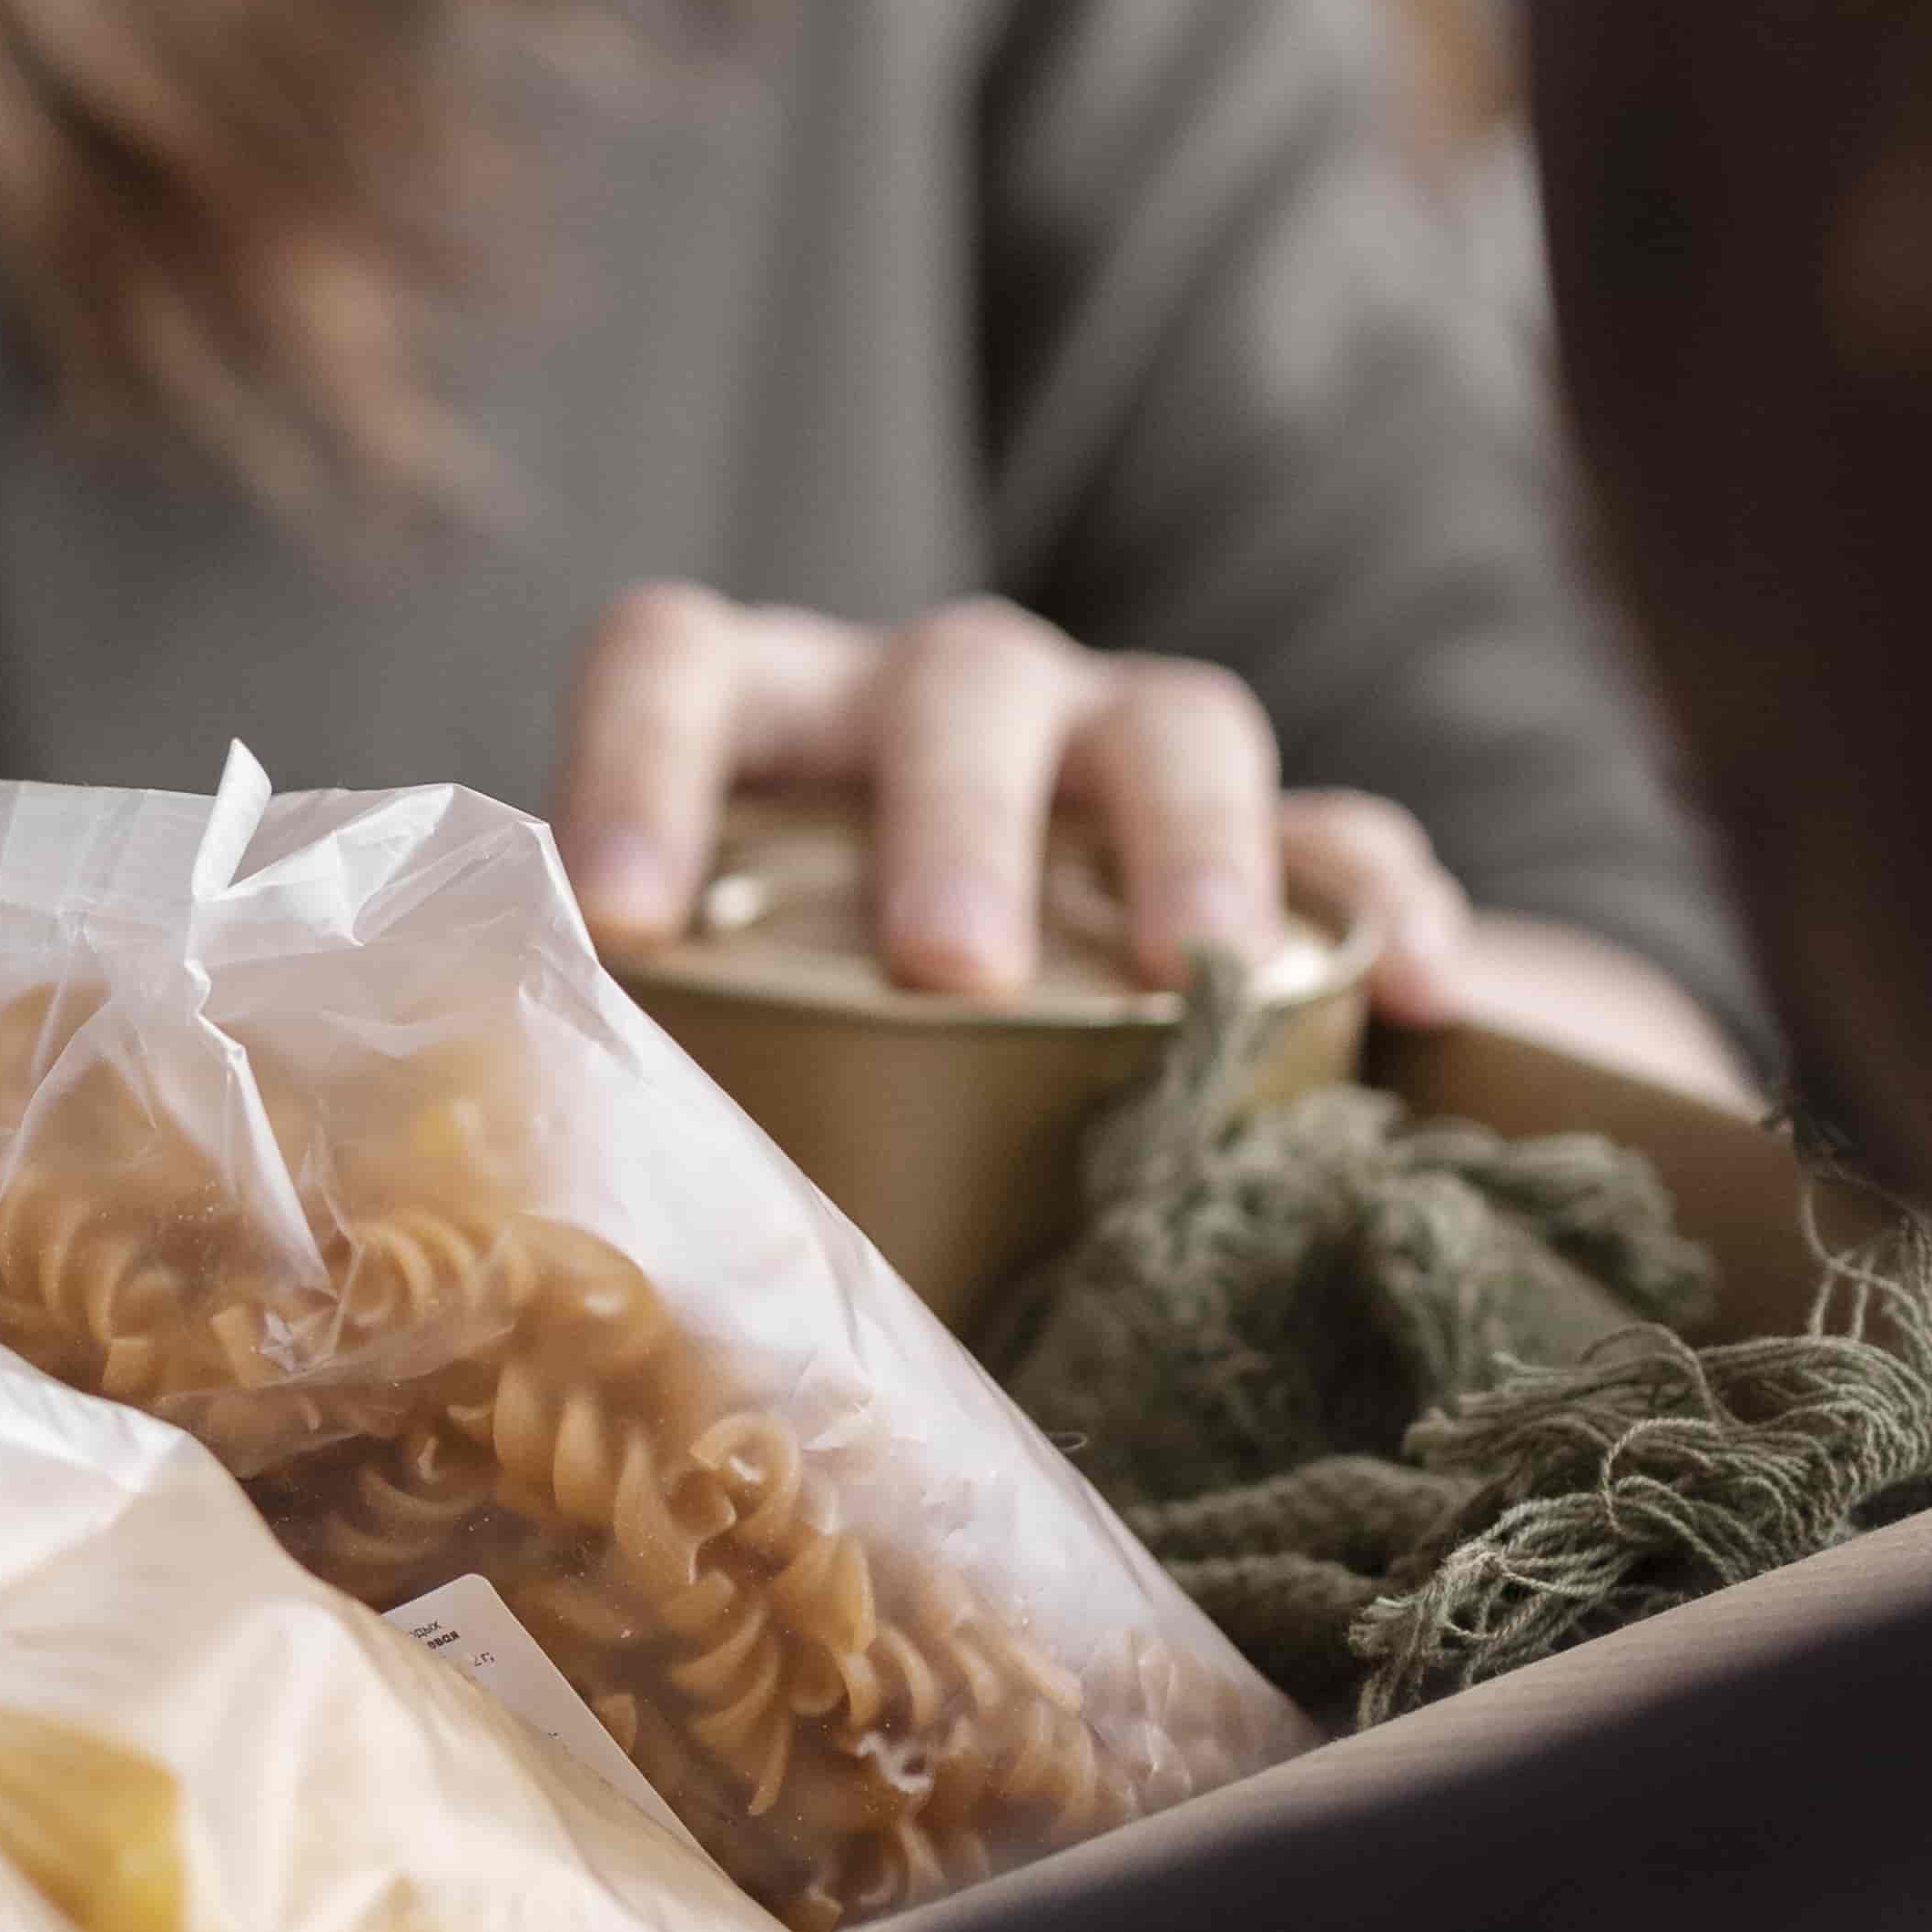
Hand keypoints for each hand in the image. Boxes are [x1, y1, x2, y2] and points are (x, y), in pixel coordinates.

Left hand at [552, 583, 1755, 1099]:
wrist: (1026, 1035)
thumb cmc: (814, 1027)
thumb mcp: (724, 1024)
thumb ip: (649, 1079)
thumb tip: (520, 1268)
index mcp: (773, 721)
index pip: (680, 663)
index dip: (641, 762)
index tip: (632, 919)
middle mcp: (946, 703)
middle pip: (962, 683)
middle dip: (958, 817)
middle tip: (953, 968)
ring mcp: (1119, 750)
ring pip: (1174, 719)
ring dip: (1187, 835)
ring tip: (1199, 965)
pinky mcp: (1278, 834)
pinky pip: (1353, 835)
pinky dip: (1382, 905)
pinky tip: (1411, 998)